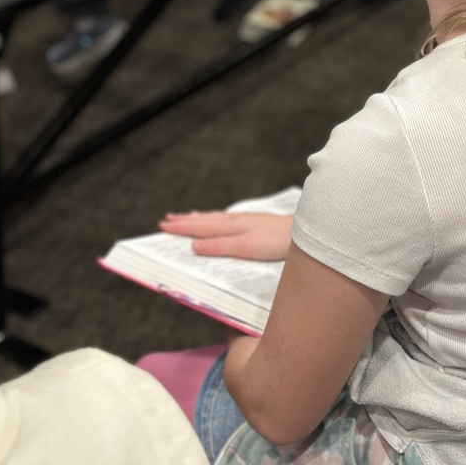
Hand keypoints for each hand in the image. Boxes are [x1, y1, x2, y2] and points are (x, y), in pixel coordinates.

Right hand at [157, 211, 292, 260]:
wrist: (303, 232)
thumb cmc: (276, 242)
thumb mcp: (246, 247)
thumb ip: (220, 246)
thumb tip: (193, 246)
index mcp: (230, 227)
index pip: (199, 227)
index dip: (181, 228)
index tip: (162, 226)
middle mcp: (235, 221)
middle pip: (204, 221)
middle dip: (184, 222)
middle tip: (165, 220)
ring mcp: (245, 221)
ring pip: (215, 219)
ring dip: (198, 219)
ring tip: (184, 217)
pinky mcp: (255, 223)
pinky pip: (227, 220)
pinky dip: (215, 219)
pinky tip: (218, 220)